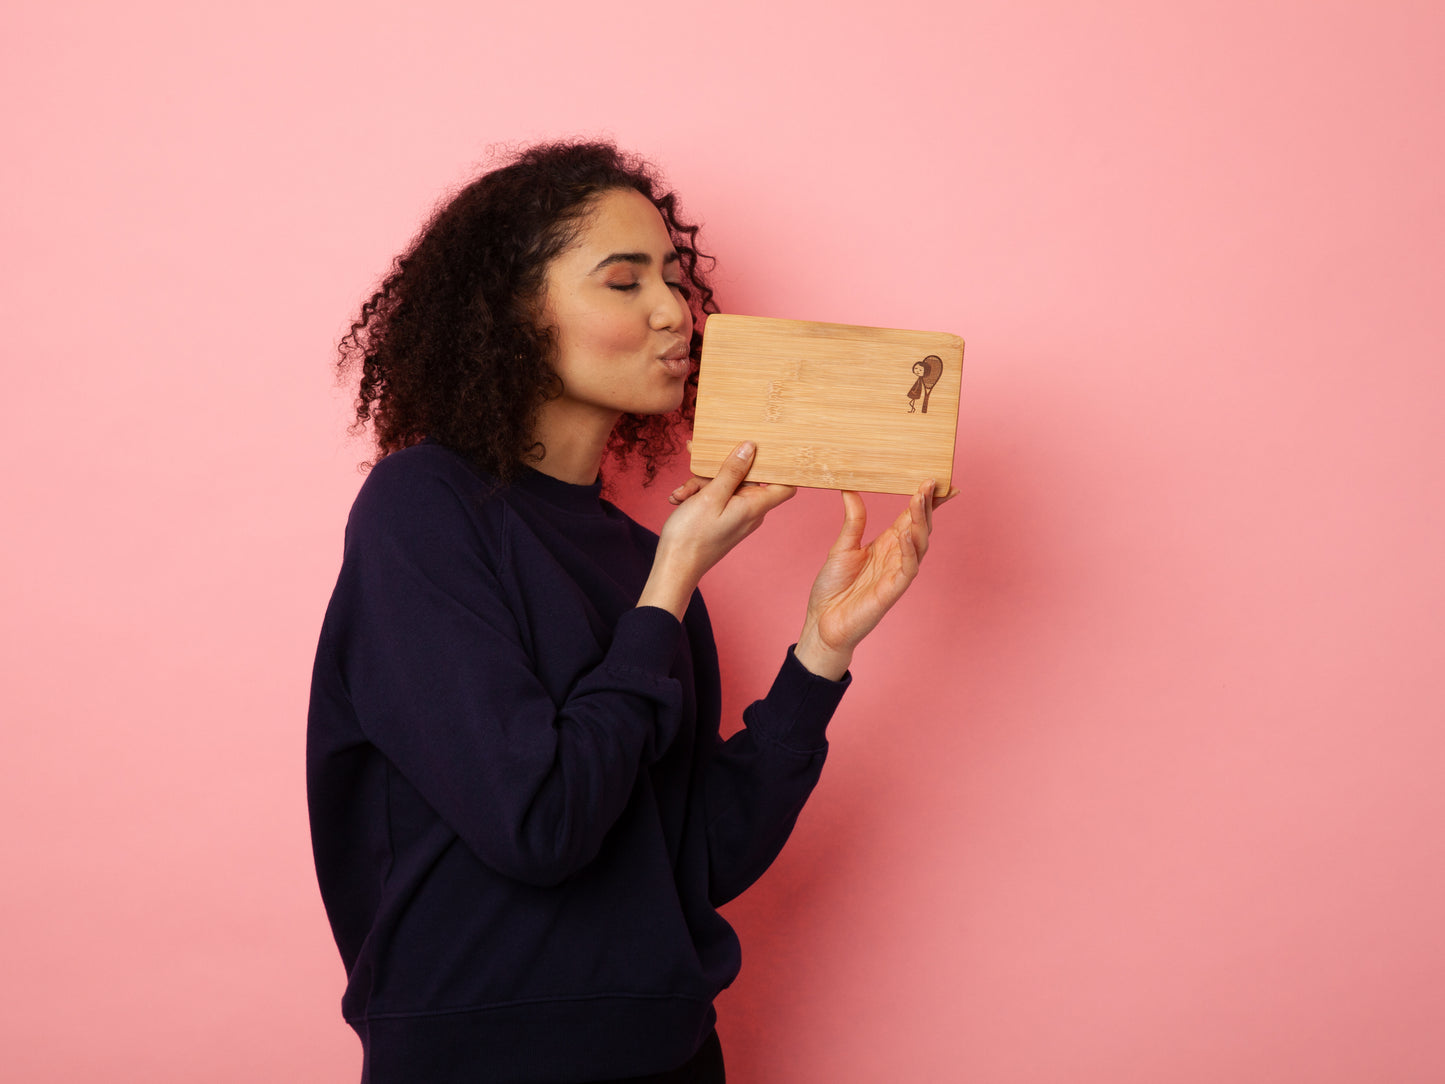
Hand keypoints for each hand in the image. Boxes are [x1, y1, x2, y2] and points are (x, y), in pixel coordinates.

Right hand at [638, 442, 796, 617]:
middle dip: (718, 469)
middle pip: (745, 477)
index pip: (786, 485)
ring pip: (725, 485)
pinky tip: (680, 499)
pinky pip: (716, 496)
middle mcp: (750, 510)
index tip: (768, 448)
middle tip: (696, 456)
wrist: (674, 566)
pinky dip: (698, 494)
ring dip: (701, 484)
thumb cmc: (692, 536)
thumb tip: (750, 448)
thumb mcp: (710, 496)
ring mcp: (736, 514)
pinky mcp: (723, 517)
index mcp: (754, 506)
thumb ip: (732, 471)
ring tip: (682, 494)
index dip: (782, 466)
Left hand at [794, 480, 940, 679]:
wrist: (822, 621)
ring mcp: (897, 573)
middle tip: (930, 482)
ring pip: (919, 544)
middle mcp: (897, 556)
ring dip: (921, 521)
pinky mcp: (893, 590)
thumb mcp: (842, 546)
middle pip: (920, 527)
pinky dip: (910, 549)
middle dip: (927, 504)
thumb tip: (849, 488)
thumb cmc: (833, 587)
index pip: (910, 517)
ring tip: (920, 498)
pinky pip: (908, 568)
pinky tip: (907, 533)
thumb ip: (853, 519)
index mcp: (887, 544)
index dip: (924, 500)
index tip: (935, 480)